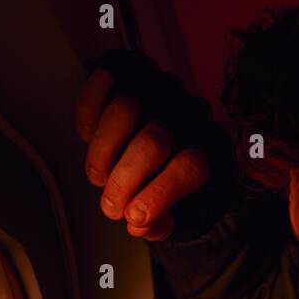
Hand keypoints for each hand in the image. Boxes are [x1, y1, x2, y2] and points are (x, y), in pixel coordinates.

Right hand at [73, 50, 233, 241]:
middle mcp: (187, 116)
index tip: (134, 218)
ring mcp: (159, 91)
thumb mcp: (177, 214)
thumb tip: (138, 224)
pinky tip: (88, 138)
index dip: (158, 196)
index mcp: (210, 151)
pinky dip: (88, 112)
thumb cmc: (174, 187)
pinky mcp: (130, 75)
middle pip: (152, 141)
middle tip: (111, 206)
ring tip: (98, 177)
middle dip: (124, 181)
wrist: (172, 146)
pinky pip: (103, 81)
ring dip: (102, 151)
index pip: (190, 167)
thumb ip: (160, 224)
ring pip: (125, 109)